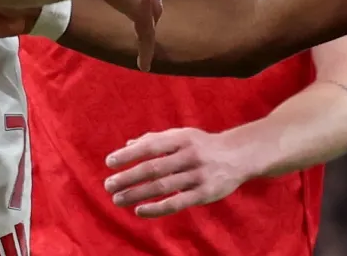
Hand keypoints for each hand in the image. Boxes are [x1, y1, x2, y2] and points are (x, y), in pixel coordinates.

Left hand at [104, 128, 249, 216]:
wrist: (238, 156)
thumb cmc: (203, 144)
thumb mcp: (182, 135)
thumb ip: (155, 139)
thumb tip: (127, 145)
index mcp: (181, 138)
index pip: (150, 146)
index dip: (129, 154)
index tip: (109, 162)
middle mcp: (189, 155)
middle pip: (153, 168)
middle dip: (128, 177)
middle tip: (108, 185)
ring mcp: (198, 175)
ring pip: (162, 187)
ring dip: (137, 194)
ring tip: (117, 199)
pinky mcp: (204, 194)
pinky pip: (176, 203)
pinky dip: (156, 209)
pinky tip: (139, 211)